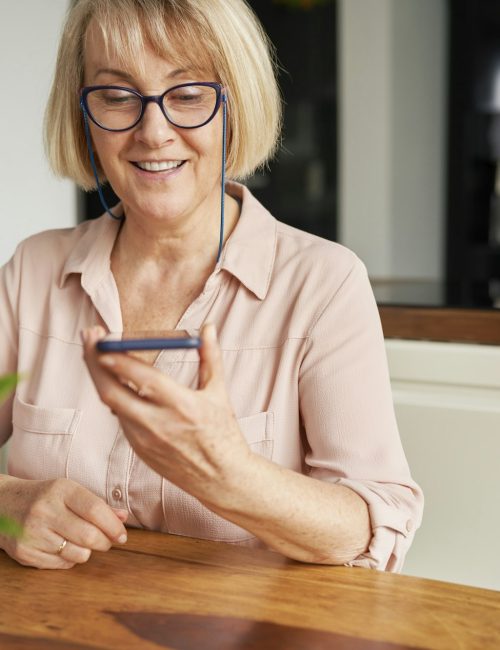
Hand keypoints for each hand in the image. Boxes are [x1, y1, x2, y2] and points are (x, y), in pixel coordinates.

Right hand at [0, 476, 127, 568]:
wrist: (3, 504)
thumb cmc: (45, 497)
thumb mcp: (69, 492)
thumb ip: (97, 504)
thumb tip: (123, 517)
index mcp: (61, 490)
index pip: (95, 510)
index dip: (114, 526)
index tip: (122, 535)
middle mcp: (45, 510)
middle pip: (89, 535)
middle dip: (105, 543)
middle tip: (108, 542)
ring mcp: (33, 533)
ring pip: (78, 554)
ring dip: (87, 552)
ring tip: (82, 542)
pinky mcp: (24, 552)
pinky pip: (61, 565)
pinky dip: (69, 559)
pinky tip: (64, 547)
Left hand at [82, 324, 251, 506]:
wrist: (222, 479)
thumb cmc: (224, 435)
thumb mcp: (219, 394)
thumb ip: (210, 356)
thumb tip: (208, 327)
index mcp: (182, 406)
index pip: (142, 378)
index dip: (119, 359)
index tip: (104, 340)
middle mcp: (159, 424)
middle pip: (112, 391)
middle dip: (94, 361)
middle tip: (90, 337)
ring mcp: (145, 440)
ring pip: (111, 404)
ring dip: (101, 377)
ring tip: (98, 353)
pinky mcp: (140, 450)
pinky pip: (120, 418)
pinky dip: (115, 396)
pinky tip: (114, 381)